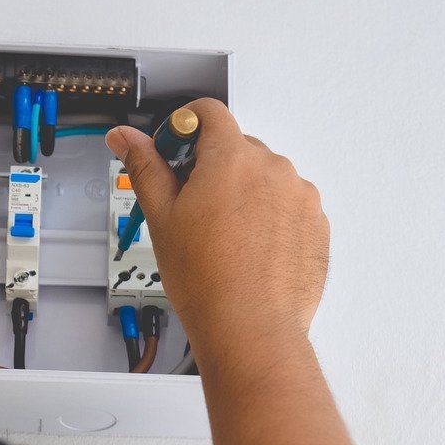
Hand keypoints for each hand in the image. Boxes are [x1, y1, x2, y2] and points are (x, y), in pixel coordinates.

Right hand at [106, 100, 328, 360]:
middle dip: (216, 169)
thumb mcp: (162, 219)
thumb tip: (126, 138)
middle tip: (196, 210)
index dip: (185, 127)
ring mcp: (300, 197)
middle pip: (239, 148)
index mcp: (232, 158)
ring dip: (248, 195)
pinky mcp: (317, 225)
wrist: (252, 331)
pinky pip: (290, 207)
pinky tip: (252, 251)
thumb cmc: (209, 283)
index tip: (175, 151)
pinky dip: (272, 220)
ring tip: (228, 239)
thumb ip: (145, 167)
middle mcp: (273, 169)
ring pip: (267, 179)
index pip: (208, 113)